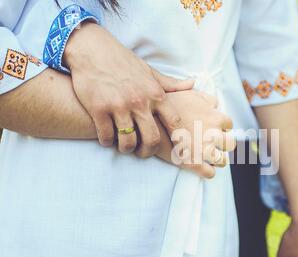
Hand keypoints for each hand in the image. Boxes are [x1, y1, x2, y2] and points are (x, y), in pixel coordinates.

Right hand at [64, 22, 193, 155]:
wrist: (92, 49)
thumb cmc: (123, 62)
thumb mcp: (150, 71)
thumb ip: (170, 84)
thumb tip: (192, 83)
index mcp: (156, 94)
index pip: (174, 122)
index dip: (176, 138)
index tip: (173, 147)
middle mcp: (140, 102)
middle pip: (152, 139)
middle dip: (148, 151)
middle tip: (143, 153)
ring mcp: (119, 106)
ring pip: (128, 142)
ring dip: (126, 148)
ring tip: (124, 146)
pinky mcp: (99, 109)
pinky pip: (106, 136)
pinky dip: (107, 141)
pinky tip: (107, 138)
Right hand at [151, 90, 235, 177]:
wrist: (150, 119)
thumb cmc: (169, 104)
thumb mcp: (190, 94)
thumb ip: (206, 98)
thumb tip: (214, 103)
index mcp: (216, 118)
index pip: (229, 125)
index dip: (221, 127)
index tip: (214, 128)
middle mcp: (214, 135)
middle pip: (230, 144)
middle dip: (223, 145)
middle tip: (213, 144)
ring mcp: (204, 151)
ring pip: (222, 161)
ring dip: (217, 159)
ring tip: (208, 158)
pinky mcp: (193, 163)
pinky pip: (209, 173)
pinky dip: (207, 172)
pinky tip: (202, 168)